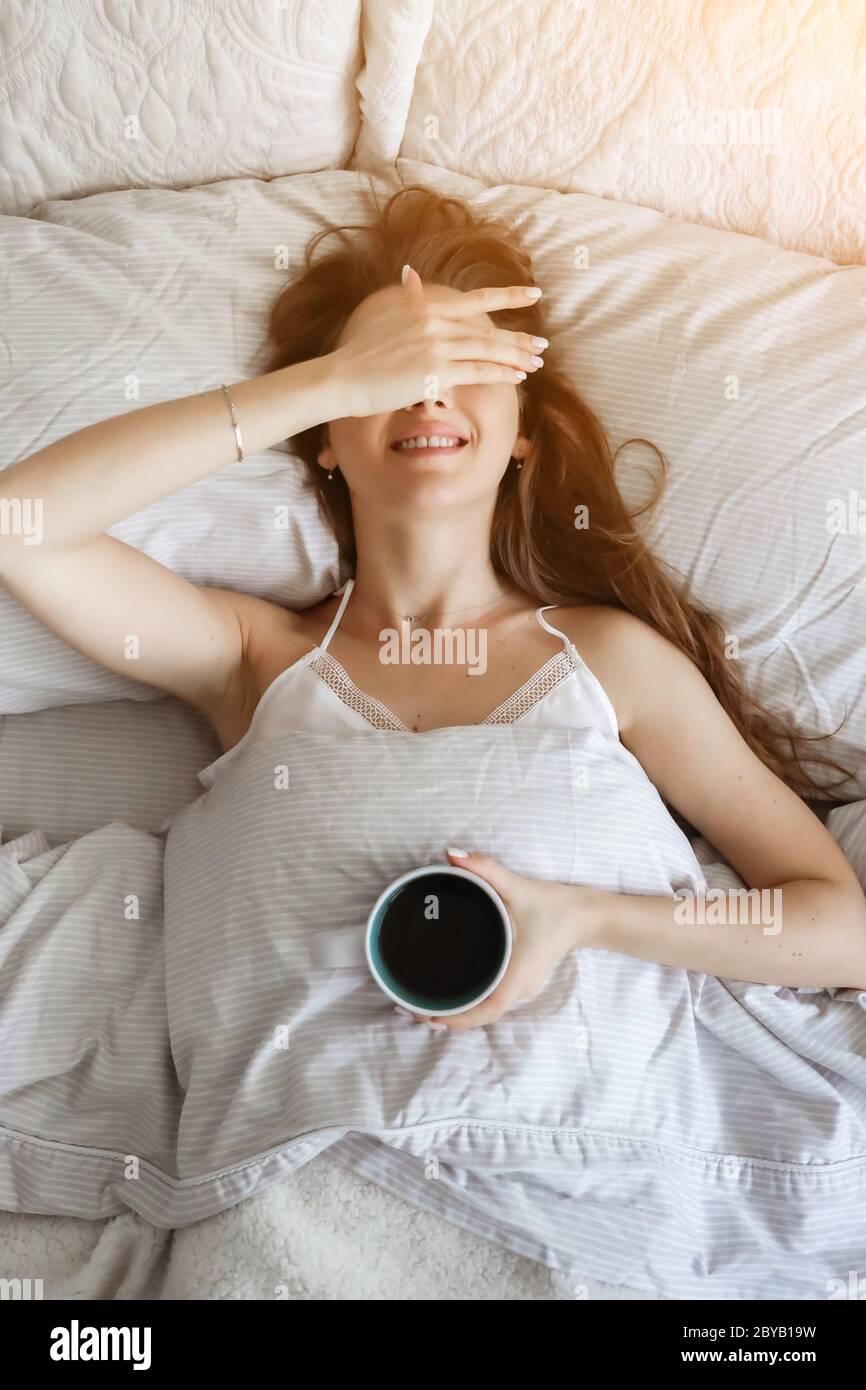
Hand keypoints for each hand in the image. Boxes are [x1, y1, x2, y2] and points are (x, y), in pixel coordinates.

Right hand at [326, 266, 545, 417]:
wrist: (342, 377)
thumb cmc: (360, 354)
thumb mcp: (384, 316)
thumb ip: (406, 299)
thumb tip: (409, 275)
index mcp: (424, 307)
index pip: (475, 299)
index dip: (508, 296)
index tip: (534, 294)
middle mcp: (433, 323)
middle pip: (486, 329)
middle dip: (518, 338)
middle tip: (543, 344)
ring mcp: (435, 347)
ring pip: (486, 350)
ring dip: (515, 357)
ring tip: (536, 362)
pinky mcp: (434, 372)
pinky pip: (477, 372)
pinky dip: (500, 374)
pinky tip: (518, 377)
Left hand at [405, 849, 600, 1032]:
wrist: (585, 915)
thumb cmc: (554, 905)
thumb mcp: (519, 886)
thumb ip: (485, 868)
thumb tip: (450, 853)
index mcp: (520, 974)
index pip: (489, 1010)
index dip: (459, 1019)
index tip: (430, 1017)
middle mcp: (521, 989)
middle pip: (482, 1016)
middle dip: (448, 1019)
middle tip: (410, 1007)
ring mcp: (522, 988)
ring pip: (486, 1010)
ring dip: (457, 1012)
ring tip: (421, 1003)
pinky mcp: (519, 982)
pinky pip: (491, 1000)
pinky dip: (469, 1003)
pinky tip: (449, 994)